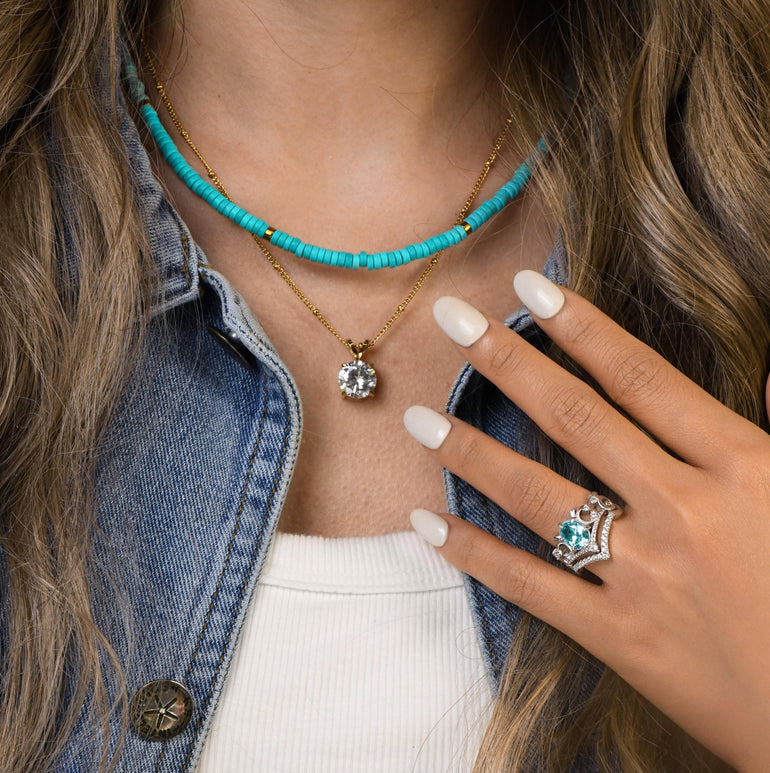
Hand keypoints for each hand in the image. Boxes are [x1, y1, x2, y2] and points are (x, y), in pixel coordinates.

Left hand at [403, 271, 769, 771]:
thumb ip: (747, 441)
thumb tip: (693, 404)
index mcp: (744, 468)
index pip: (642, 378)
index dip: (582, 328)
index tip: (530, 289)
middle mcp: (684, 511)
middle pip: (576, 418)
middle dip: (509, 363)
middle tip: (452, 321)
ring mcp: (644, 575)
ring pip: (538, 495)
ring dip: (471, 452)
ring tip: (418, 418)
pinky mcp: (620, 636)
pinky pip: (530, 586)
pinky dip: (474, 554)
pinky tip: (427, 525)